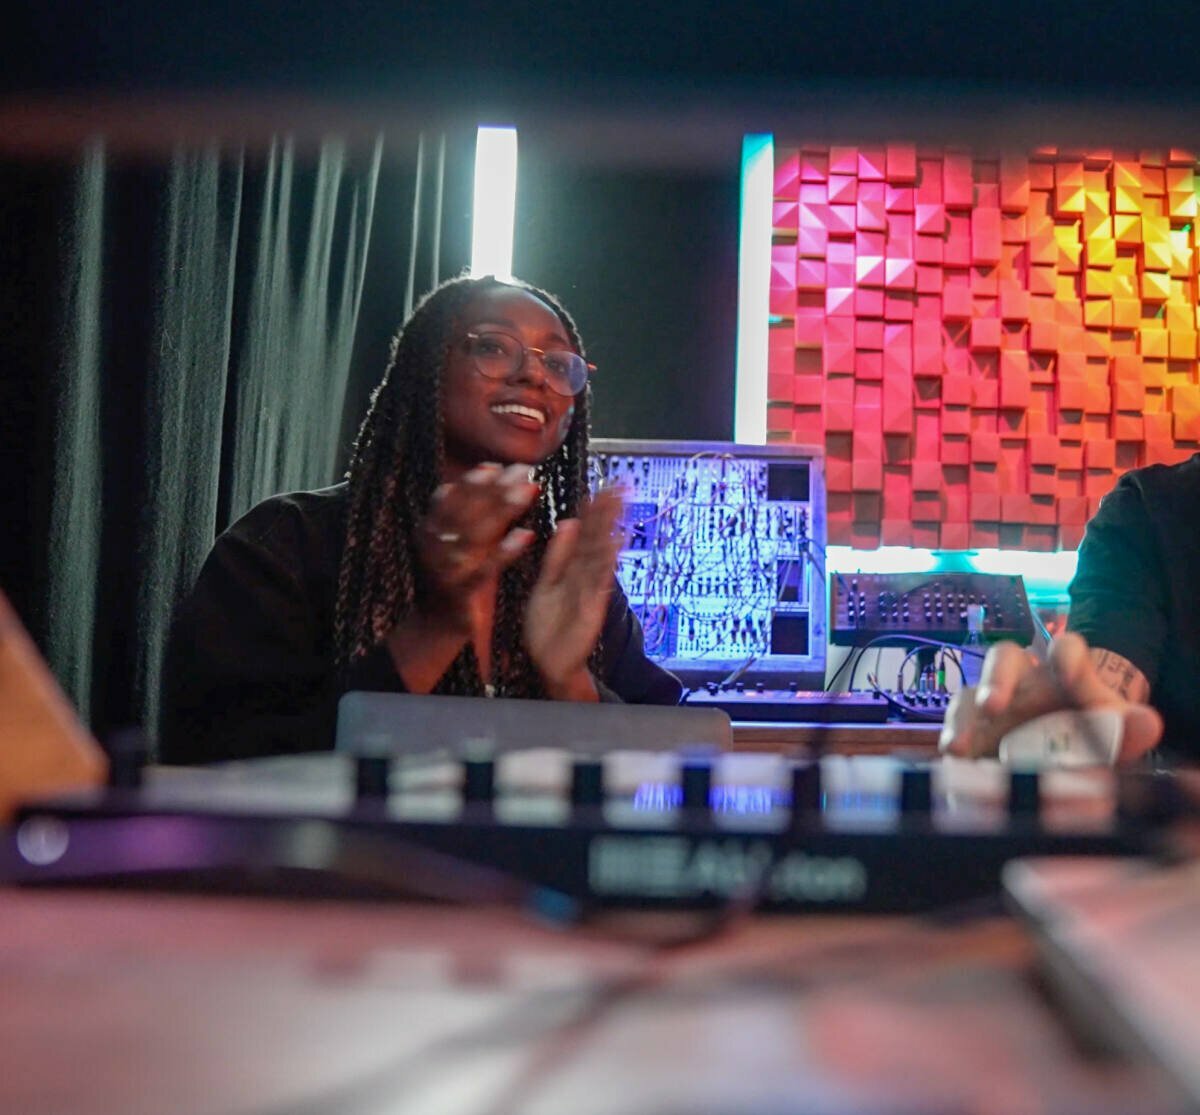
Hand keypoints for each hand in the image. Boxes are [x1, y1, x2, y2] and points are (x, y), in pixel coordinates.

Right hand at [415, 462, 538, 630]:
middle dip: (495, 489)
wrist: (436, 625)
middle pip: (465, 512)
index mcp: (428, 531)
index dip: (472, 482)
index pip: (450, 498)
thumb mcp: (455, 540)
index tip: (495, 466)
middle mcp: (432, 547)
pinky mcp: (460, 591)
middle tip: (522, 471)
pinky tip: (527, 535)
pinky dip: (506, 550)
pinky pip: (486, 568)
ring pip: (475, 534)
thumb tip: (490, 470)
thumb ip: (469, 510)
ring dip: (503, 510)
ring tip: (528, 491)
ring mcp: (444, 569)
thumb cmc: (453, 577)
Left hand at [524, 487, 624, 699]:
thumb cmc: (548, 624)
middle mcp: (583, 575)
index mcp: (571, 568)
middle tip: (620, 485)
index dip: (594, 508)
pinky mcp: (590, 606)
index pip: (584, 532)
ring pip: (599, 552)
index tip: (604, 485)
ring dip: (610, 527)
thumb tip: (568, 523)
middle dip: (607, 511)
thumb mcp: (547, 582)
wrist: (549, 661)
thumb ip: (558, 555)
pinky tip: (614, 542)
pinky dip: (606, 562)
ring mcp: (589, 589)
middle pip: (597, 537)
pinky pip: (598, 580)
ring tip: (620, 503)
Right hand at [939, 632, 1162, 762]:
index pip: (1065, 651)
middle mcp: (1019, 683)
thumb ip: (1128, 729)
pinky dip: (951, 742)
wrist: (1060, 769)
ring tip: (959, 747)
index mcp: (1060, 675)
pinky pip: (952, 732)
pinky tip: (952, 757)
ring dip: (963, 720)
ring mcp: (988, 711)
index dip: (1068, 655)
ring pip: (967, 698)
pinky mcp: (969, 737)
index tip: (1067, 664)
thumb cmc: (1087, 740)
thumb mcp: (1112, 737)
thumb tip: (1148, 722)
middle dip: (997, 679)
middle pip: (1002, 660)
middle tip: (994, 706)